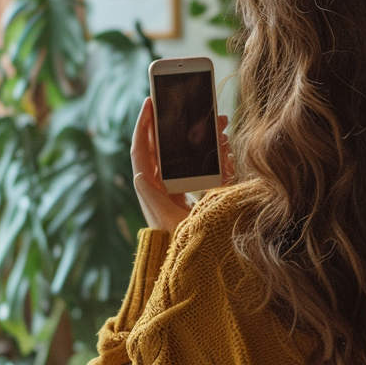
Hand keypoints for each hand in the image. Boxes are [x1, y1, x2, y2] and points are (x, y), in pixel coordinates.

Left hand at [130, 98, 233, 232]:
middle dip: (181, 124)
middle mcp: (161, 182)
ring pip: (186, 152)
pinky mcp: (193, 190)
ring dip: (202, 137)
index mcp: (150, 185)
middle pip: (167, 144)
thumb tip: (138, 173)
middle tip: (195, 108)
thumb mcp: (164, 217)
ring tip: (220, 124)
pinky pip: (202, 165)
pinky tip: (227, 148)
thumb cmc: (177, 241)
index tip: (150, 103)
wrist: (192, 261)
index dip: (143, 124)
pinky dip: (213, 155)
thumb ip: (151, 195)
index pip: (141, 148)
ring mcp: (177, 185)